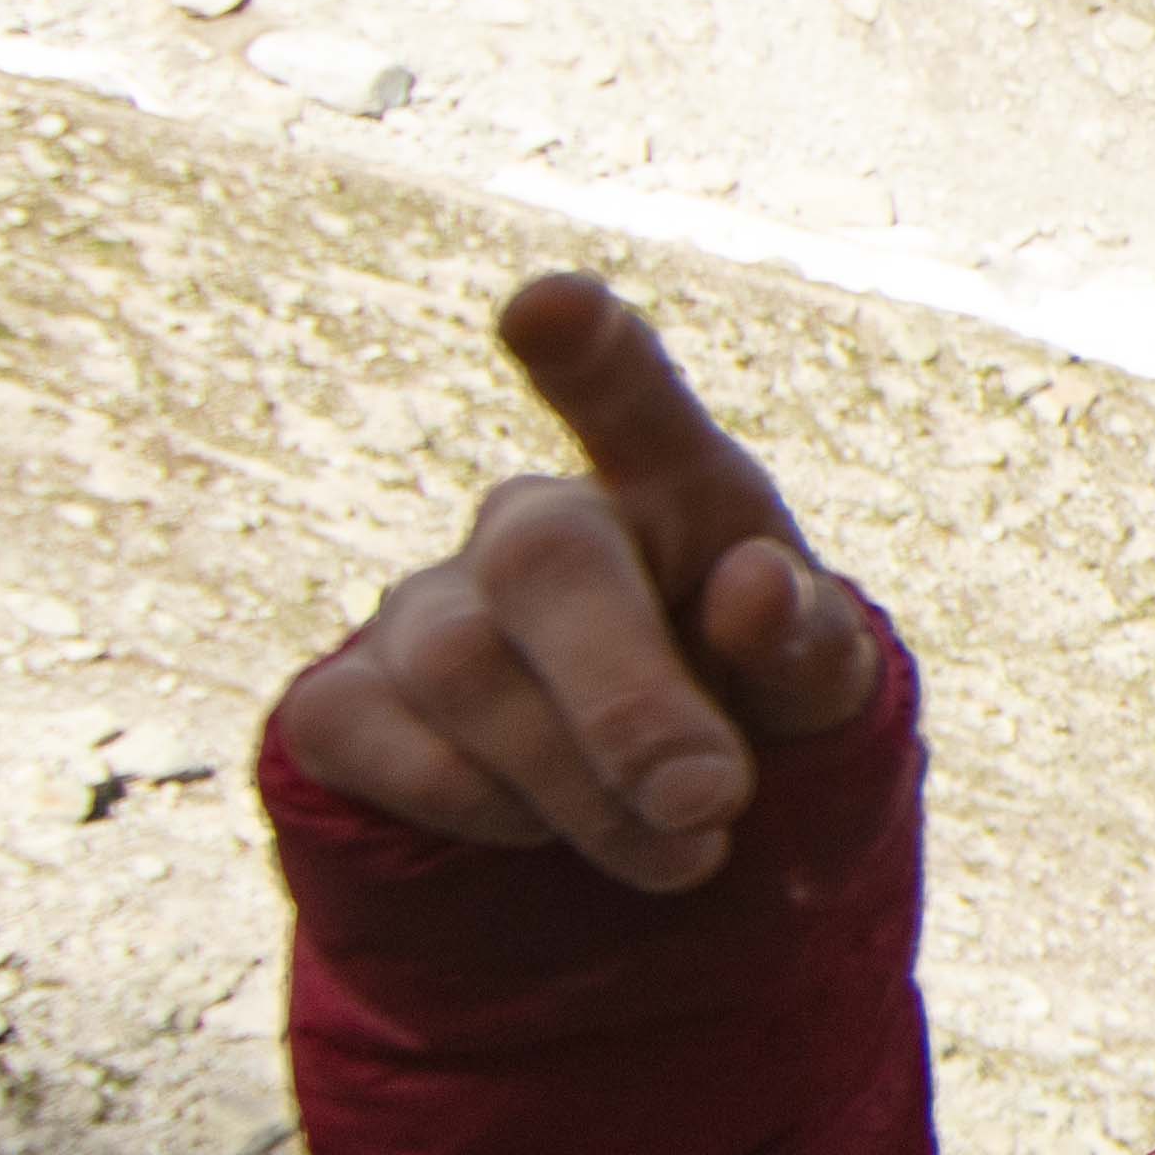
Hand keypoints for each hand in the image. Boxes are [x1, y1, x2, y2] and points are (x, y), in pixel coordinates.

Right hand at [270, 276, 887, 891]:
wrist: (646, 833)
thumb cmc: (746, 718)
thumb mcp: (814, 692)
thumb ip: (807, 645)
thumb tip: (754, 585)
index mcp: (673, 494)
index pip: (635, 403)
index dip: (595, 358)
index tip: (548, 304)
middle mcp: (534, 529)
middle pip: (546, 561)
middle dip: (629, 697)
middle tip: (713, 801)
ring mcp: (422, 610)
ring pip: (465, 674)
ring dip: (582, 790)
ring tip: (680, 849)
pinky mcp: (341, 704)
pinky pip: (375, 741)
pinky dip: (474, 811)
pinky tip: (540, 829)